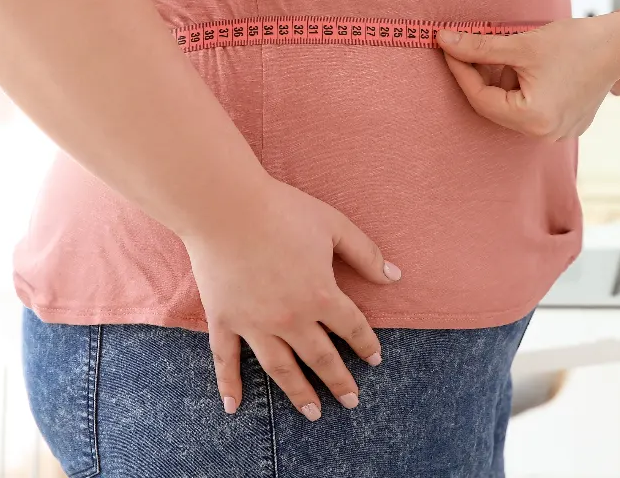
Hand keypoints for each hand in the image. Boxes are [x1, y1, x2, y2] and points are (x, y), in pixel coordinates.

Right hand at [183, 179, 401, 420]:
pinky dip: (230, 386)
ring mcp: (255, 324)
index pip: (351, 328)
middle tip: (351, 401)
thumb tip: (395, 276)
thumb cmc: (282, 210)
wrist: (225, 207)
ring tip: (312, 413)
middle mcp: (290, 318)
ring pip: (281, 368)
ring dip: (298, 393)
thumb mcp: (333, 225)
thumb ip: (365, 253)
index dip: (366, 345)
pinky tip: (234, 407)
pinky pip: (227, 360)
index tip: (375, 360)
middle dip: (339, 381)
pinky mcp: (224, 320)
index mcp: (320, 295)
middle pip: (320, 358)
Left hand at [438, 16, 619, 139]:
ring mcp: (558, 133)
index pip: (479, 98)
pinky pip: (531, 109)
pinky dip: (520, 88)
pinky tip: (522, 64)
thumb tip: (444, 41)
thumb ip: (479, 47)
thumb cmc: (575, 42)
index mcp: (532, 120)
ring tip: (502, 51)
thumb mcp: (521, 44)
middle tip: (466, 47)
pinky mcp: (567, 124)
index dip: (459, 71)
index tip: (447, 47)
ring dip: (501, 81)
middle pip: (496, 106)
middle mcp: (544, 135)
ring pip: (513, 107)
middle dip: (480, 76)